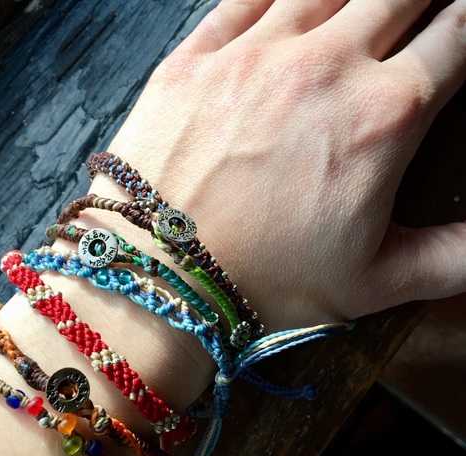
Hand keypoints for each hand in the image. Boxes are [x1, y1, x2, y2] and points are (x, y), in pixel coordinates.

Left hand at [103, 0, 465, 330]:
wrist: (161, 277)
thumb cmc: (264, 285)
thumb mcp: (373, 284)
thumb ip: (452, 257)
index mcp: (381, 118)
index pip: (457, 35)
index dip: (465, 27)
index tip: (459, 32)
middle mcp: (323, 67)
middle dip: (419, 0)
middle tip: (414, 16)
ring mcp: (253, 55)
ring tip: (357, 12)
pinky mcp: (194, 59)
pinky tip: (287, 5)